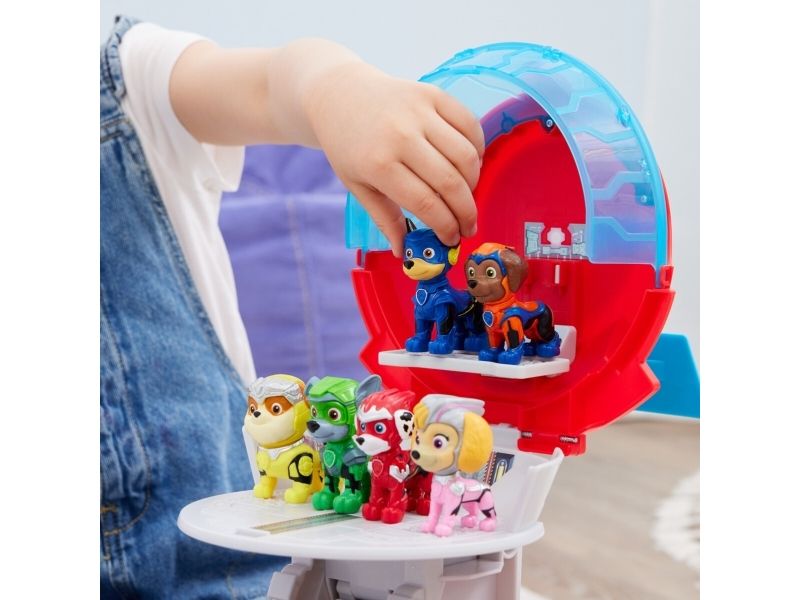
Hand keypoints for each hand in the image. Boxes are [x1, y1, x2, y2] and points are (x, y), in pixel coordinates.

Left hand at [305, 62, 484, 254]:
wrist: (339, 95)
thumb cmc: (348, 145)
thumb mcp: (357, 186)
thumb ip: (384, 218)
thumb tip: (403, 251)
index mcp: (379, 164)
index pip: (426, 203)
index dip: (446, 226)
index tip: (453, 239)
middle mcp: (401, 136)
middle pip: (450, 182)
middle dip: (466, 212)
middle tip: (469, 226)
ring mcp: (419, 112)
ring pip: (466, 155)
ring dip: (474, 182)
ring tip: (466, 195)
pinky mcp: (432, 94)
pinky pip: (469, 124)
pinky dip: (477, 147)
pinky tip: (470, 164)